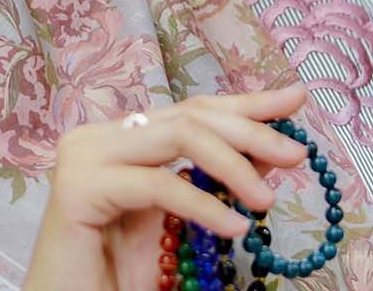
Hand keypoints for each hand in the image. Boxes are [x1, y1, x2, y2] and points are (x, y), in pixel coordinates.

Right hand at [24, 86, 309, 290]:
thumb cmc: (119, 278)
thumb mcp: (184, 223)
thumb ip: (217, 182)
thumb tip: (272, 150)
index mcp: (124, 140)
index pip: (195, 109)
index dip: (247, 103)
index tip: (296, 99)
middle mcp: (100, 136)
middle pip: (190, 115)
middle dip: (251, 131)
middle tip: (297, 156)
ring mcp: (83, 156)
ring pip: (177, 135)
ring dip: (233, 164)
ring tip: (266, 202)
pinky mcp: (76, 188)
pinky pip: (157, 184)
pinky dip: (202, 204)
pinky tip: (233, 228)